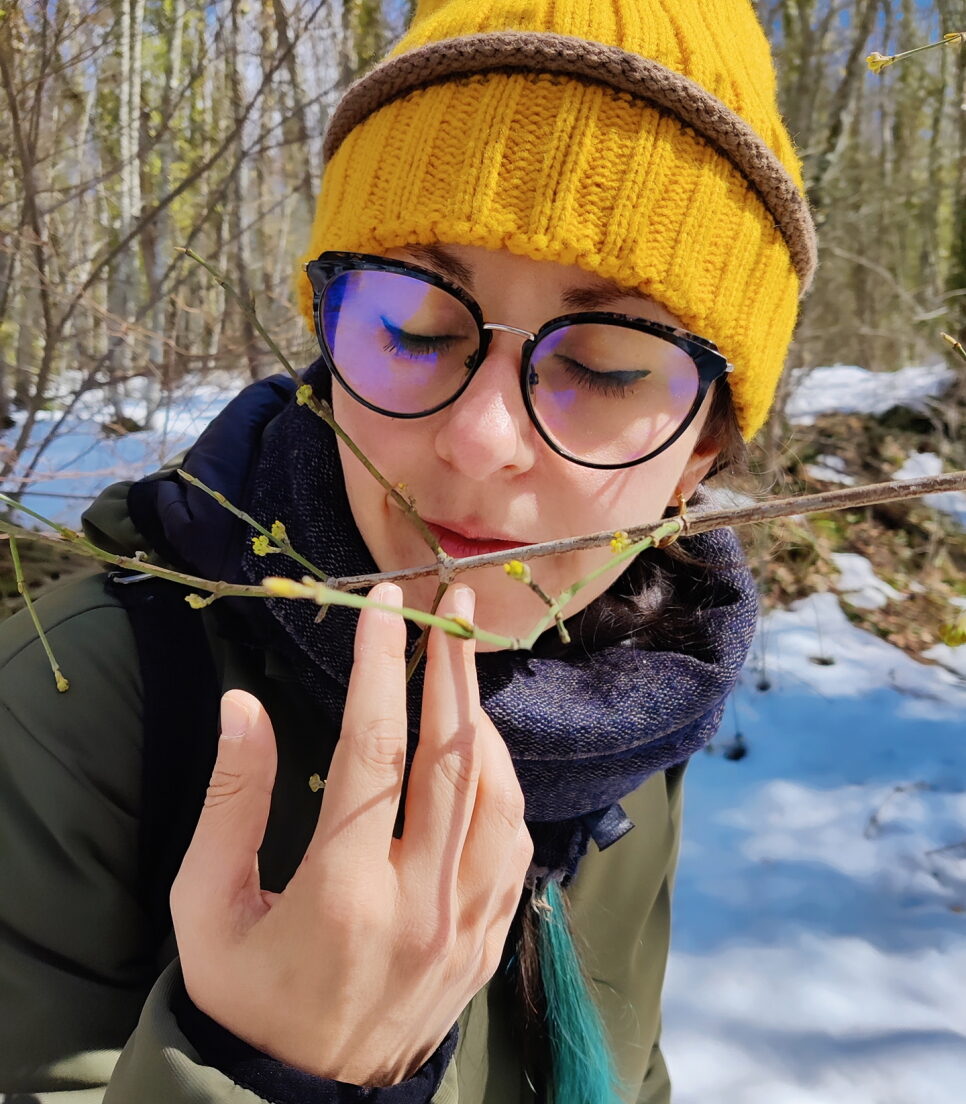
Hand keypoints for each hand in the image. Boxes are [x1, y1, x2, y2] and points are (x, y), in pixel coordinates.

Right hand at [170, 583, 532, 1085]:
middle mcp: (420, 905)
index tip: (383, 605)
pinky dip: (502, 787)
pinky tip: (479, 757)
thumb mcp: (205, 908)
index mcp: (343, 893)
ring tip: (459, 674)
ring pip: (499, 798)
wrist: (302, 1101)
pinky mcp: (487, 942)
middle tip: (453, 606)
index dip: (381, 664)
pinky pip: (515, 845)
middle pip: (454, 758)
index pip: (374, 748)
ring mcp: (465, 927)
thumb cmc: (245, 998)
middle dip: (453, 668)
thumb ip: (229, 803)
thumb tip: (242, 705)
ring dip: (482, 723)